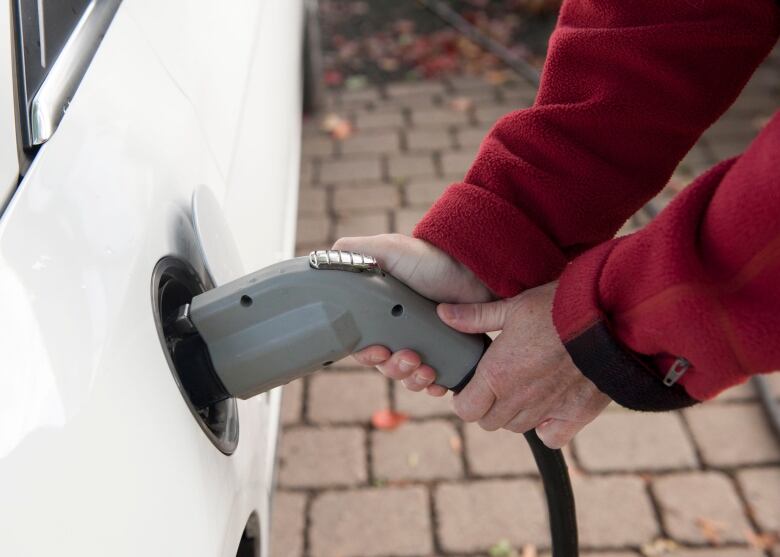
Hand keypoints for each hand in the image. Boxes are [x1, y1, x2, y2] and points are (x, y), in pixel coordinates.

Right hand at [332, 234, 492, 395]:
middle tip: (410, 357)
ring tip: (426, 368)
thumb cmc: (431, 260)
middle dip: (394, 368)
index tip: (379, 351)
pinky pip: (434, 382)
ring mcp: (423, 344)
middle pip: (384, 366)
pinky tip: (439, 383)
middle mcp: (398, 332)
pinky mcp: (446, 355)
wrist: (475, 271)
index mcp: (379, 315)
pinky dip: (434, 386)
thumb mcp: (388, 249)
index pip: (362, 346)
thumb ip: (353, 252)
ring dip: (413, 379)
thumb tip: (322, 260)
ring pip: (408, 377)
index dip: (367, 354)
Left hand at [439, 282, 610, 447]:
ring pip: (517, 428)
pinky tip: (549, 408)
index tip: (472, 384)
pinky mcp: (576, 416)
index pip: (465, 409)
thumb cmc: (558, 307)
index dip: (465, 399)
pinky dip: (547, 428)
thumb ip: (476, 317)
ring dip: (514, 414)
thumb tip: (444, 314)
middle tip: (498, 383)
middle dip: (487, 406)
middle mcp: (518, 399)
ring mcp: (547, 411)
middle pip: (488, 422)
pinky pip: (551, 437)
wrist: (610, 318)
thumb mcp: (513, 306)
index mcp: (497, 374)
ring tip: (524, 389)